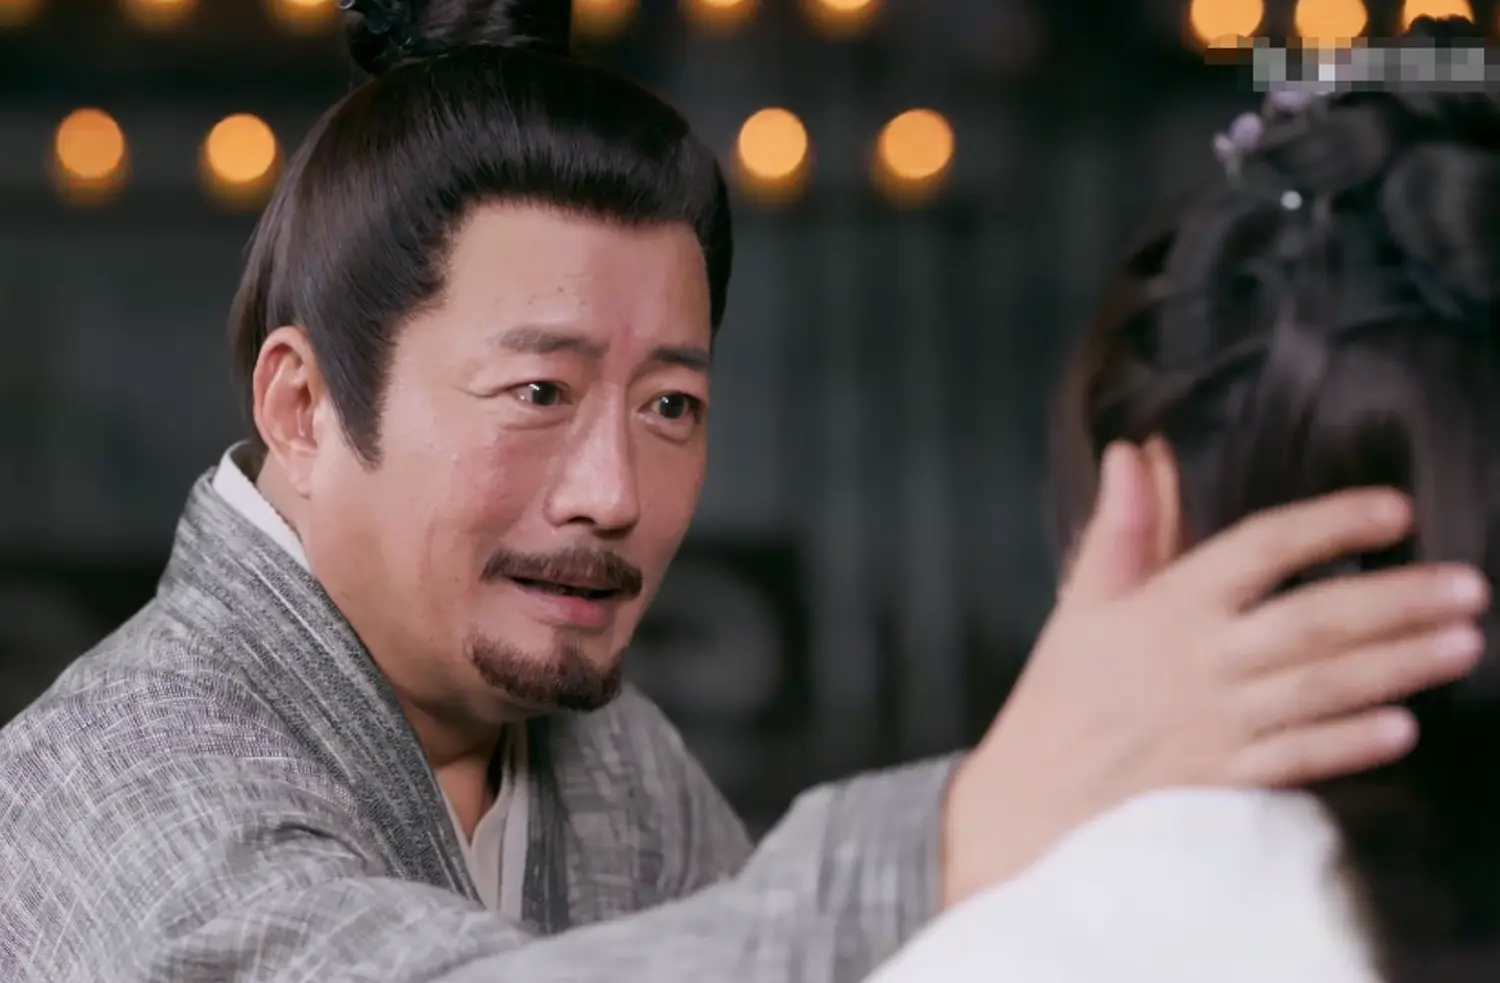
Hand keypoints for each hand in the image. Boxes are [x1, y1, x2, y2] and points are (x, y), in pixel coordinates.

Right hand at [941, 442, 1488, 906]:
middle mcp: (1198, 661)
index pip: (1259, 551)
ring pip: (1319, 688)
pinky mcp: (1225, 779)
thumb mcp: (1085, 598)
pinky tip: (1404, 727)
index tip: (1394, 510)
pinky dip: (1349, 744)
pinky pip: (1296, 758)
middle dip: (1394, 601)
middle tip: (1470, 586)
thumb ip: (1124, 524)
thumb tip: (1135, 450)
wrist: (1033, 794)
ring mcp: (1215, 724)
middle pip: (1310, 622)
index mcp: (1165, 606)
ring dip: (1396, 665)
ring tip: (1464, 643)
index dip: (1328, 526)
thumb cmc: (1065, 689)